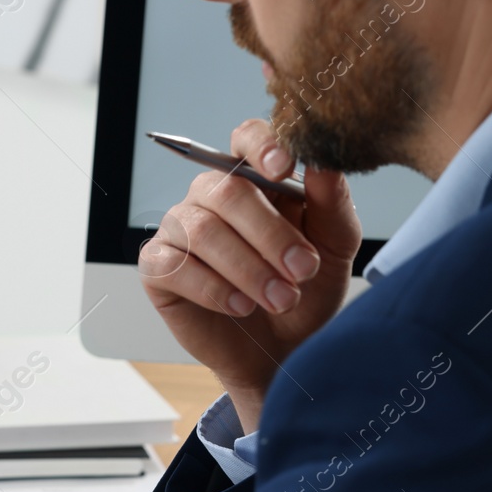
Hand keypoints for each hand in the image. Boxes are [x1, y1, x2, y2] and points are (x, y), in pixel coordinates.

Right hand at [138, 119, 361, 432]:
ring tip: (280, 299)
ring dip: (248, 268)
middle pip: (228, 190)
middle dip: (270, 234)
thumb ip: (332, 203)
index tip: (284, 169)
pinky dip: (213, 288)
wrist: (282, 352)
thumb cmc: (305, 292)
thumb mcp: (334, 249)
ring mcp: (179, 229)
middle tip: (302, 271)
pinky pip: (175, 266)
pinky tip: (241, 306)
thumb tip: (325, 162)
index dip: (261, 146)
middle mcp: (210, 196)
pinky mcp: (157, 268)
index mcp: (254, 178)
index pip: (247, 139)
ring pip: (203, 230)